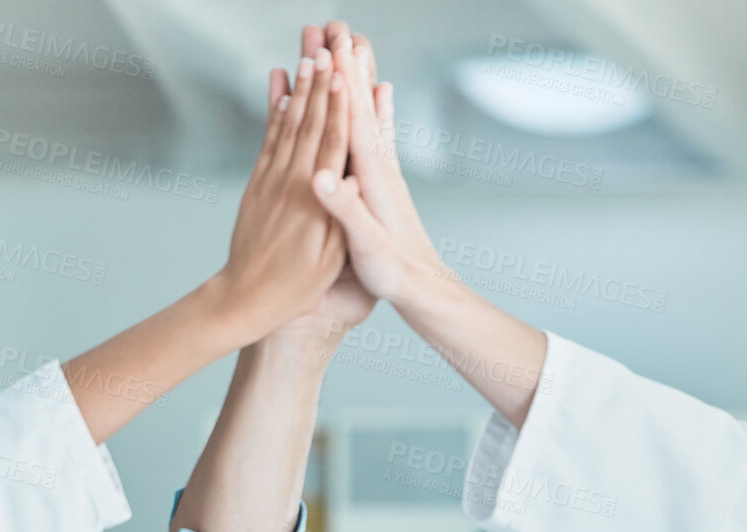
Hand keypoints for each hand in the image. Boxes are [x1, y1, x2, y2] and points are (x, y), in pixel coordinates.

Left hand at [215, 26, 350, 340]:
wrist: (246, 298)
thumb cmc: (297, 287)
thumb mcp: (331, 259)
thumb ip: (342, 215)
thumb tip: (353, 178)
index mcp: (316, 200)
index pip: (333, 143)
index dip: (341, 106)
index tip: (346, 75)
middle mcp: (293, 182)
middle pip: (311, 124)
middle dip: (320, 85)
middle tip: (327, 49)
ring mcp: (272, 181)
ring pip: (289, 126)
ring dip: (299, 91)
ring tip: (306, 59)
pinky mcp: (258, 186)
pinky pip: (269, 142)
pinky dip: (276, 115)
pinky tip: (281, 95)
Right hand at [308, 22, 444, 307]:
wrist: (424, 289)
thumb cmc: (394, 273)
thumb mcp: (364, 246)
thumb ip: (345, 210)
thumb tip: (322, 178)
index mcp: (372, 176)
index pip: (353, 117)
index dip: (342, 81)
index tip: (331, 44)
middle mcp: (382, 164)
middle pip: (363, 103)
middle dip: (349, 63)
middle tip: (338, 25)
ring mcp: (385, 169)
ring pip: (370, 110)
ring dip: (360, 75)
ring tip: (355, 42)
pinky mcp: (385, 179)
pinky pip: (374, 130)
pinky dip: (372, 104)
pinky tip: (380, 91)